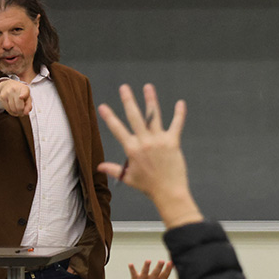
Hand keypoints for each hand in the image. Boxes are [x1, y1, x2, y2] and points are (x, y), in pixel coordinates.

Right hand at [0, 79, 31, 115]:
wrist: (8, 85)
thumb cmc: (20, 93)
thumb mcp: (28, 97)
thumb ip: (29, 105)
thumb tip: (26, 113)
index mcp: (24, 88)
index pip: (24, 92)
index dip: (23, 95)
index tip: (20, 97)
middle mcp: (15, 89)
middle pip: (19, 107)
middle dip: (21, 112)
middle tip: (22, 112)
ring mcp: (7, 93)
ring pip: (13, 109)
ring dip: (17, 113)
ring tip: (18, 110)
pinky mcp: (2, 97)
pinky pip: (8, 109)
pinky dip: (12, 112)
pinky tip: (14, 110)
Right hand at [97, 84, 202, 227]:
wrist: (168, 192)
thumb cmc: (148, 186)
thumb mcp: (128, 177)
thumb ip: (113, 169)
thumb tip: (99, 167)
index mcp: (132, 149)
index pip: (118, 130)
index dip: (109, 117)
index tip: (102, 106)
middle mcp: (144, 142)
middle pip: (134, 117)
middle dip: (128, 100)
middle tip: (124, 87)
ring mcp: (159, 140)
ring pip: (153, 116)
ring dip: (150, 100)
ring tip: (148, 87)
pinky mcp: (172, 142)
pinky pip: (176, 124)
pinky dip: (179, 114)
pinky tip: (180, 103)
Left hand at [128, 260, 179, 278]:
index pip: (164, 275)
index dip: (168, 269)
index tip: (171, 262)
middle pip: (155, 273)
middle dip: (159, 267)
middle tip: (162, 261)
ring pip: (145, 272)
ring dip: (146, 266)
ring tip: (148, 261)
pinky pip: (133, 273)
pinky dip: (132, 269)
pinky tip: (130, 264)